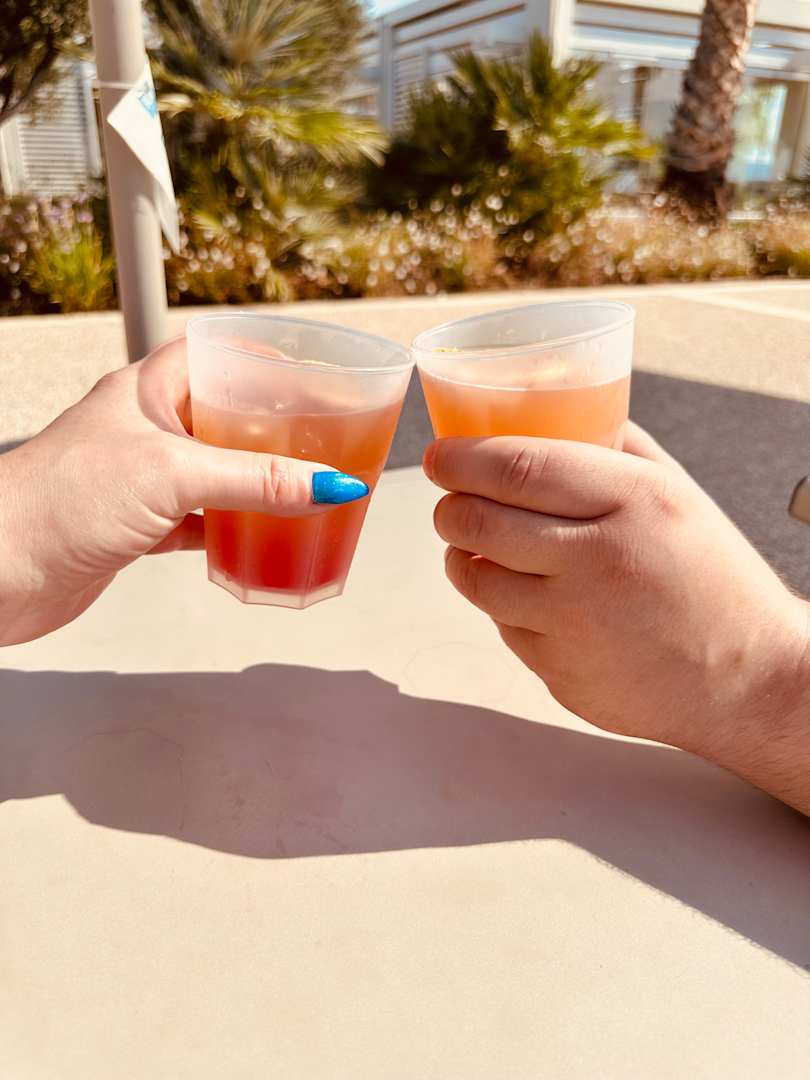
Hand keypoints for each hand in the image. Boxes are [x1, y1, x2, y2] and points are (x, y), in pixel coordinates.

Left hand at [0, 338, 365, 644]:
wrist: (0, 571)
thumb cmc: (56, 501)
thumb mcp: (172, 474)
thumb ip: (255, 479)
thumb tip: (325, 482)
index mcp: (147, 390)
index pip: (214, 354)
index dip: (262, 359)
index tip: (310, 372)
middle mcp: (144, 428)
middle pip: (222, 416)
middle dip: (271, 429)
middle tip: (319, 437)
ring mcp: (140, 477)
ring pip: (214, 472)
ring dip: (255, 484)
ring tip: (301, 489)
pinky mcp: (137, 525)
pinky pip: (198, 519)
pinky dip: (230, 529)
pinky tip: (255, 538)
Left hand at [425, 425, 809, 812]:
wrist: (749, 680)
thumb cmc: (714, 580)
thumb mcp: (680, 495)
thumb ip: (617, 452)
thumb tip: (552, 419)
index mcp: (633, 503)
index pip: (519, 467)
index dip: (463, 459)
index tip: (441, 455)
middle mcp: (598, 563)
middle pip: (480, 522)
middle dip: (449, 508)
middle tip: (450, 502)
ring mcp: (576, 626)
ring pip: (477, 580)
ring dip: (462, 558)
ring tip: (474, 548)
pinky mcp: (561, 675)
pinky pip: (505, 629)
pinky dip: (505, 608)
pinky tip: (531, 598)